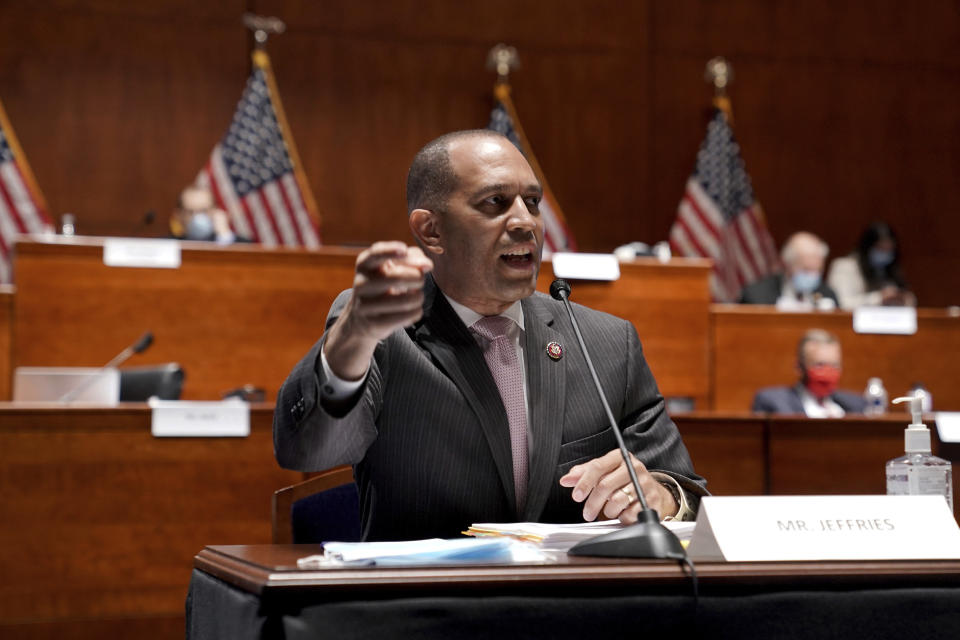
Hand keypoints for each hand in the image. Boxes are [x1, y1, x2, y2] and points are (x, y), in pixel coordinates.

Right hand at [324, 242, 432, 379]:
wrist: (361, 317)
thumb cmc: (384, 284)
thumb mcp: (393, 266)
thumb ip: (412, 258)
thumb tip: (427, 265)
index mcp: (365, 264)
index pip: (376, 254)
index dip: (390, 250)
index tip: (403, 249)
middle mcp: (361, 283)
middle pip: (398, 277)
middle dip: (418, 278)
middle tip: (419, 280)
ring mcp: (365, 305)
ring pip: (406, 300)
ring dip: (419, 297)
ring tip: (416, 296)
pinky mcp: (374, 324)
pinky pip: (407, 316)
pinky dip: (417, 311)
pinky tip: (412, 309)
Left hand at [558, 449, 677, 524]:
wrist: (652, 491)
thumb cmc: (623, 480)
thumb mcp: (604, 472)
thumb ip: (584, 474)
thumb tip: (565, 480)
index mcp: (620, 457)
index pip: (598, 467)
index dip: (584, 482)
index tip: (576, 496)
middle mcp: (634, 468)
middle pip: (605, 485)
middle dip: (592, 503)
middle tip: (587, 513)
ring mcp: (644, 483)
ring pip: (617, 501)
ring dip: (608, 511)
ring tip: (608, 511)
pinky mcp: (652, 500)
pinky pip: (630, 514)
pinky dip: (622, 518)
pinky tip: (622, 514)